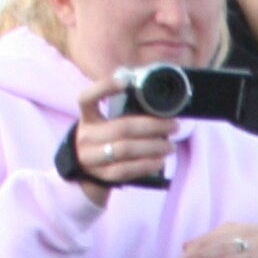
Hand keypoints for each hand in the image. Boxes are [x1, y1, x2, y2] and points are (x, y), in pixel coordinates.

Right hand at [71, 74, 177, 203]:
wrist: (84, 168)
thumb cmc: (103, 139)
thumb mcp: (103, 122)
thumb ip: (121, 112)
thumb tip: (157, 105)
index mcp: (87, 117)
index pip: (88, 98)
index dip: (104, 88)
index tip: (125, 83)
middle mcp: (87, 135)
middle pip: (122, 128)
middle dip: (153, 126)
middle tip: (173, 126)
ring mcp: (92, 157)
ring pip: (126, 150)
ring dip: (154, 147)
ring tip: (170, 146)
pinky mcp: (103, 175)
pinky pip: (127, 170)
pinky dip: (147, 165)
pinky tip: (160, 161)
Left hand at [177, 223, 257, 257]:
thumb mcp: (244, 239)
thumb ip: (218, 242)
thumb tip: (188, 246)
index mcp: (234, 229)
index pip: (205, 239)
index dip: (188, 253)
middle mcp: (241, 233)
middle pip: (210, 242)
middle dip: (190, 256)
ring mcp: (253, 243)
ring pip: (223, 247)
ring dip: (203, 256)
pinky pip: (245, 256)